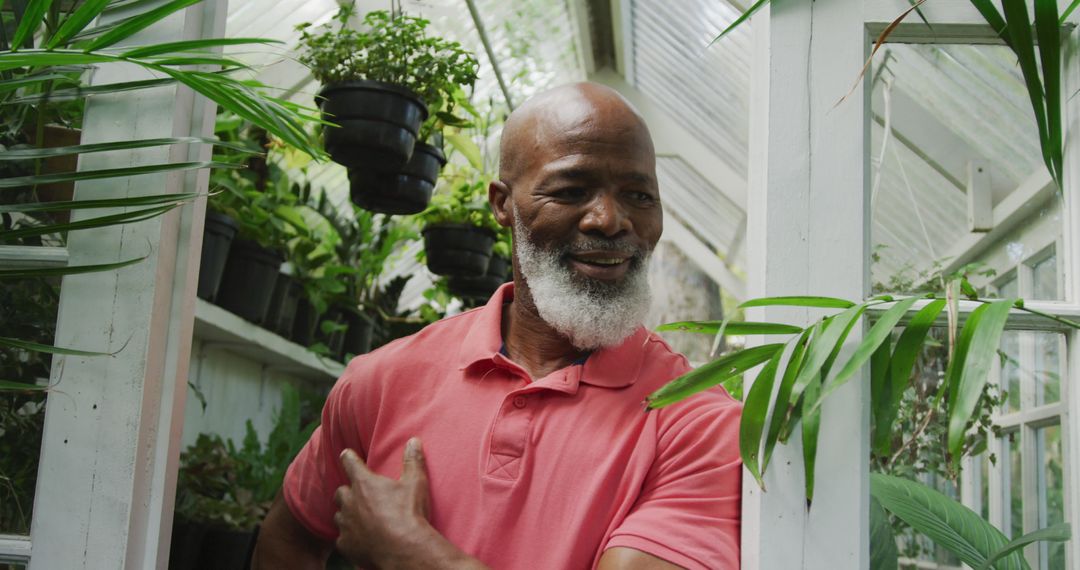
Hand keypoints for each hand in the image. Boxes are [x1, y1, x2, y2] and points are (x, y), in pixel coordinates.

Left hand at [333, 437, 431, 566]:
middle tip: (358, 494)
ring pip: (339, 516)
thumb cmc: (409, 514)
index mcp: (364, 483)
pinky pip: (342, 539)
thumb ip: (413, 461)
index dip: (348, 458)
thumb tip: (414, 441)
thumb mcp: (415, 484)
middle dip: (348, 492)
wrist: (404, 549)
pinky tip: (360, 540)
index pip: (350, 463)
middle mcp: (350, 502)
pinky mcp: (346, 544)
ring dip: (347, 515)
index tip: (346, 454)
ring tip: (359, 519)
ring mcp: (346, 524)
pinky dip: (350, 538)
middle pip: (340, 492)